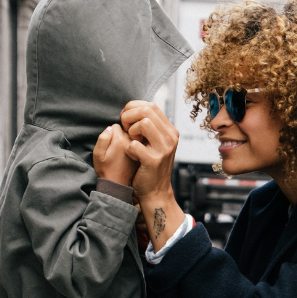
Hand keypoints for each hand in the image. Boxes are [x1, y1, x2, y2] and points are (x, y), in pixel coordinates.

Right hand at [93, 124, 137, 186]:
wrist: (118, 185)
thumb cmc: (105, 169)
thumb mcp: (98, 154)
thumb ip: (103, 138)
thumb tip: (111, 127)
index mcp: (119, 139)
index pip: (116, 126)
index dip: (111, 134)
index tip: (110, 145)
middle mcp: (131, 141)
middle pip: (126, 129)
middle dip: (120, 135)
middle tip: (116, 149)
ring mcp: (139, 146)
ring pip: (133, 136)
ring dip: (128, 141)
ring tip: (122, 153)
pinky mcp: (143, 152)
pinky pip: (139, 143)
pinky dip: (135, 147)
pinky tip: (130, 156)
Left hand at [120, 101, 183, 250]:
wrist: (155, 192)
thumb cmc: (149, 166)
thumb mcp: (155, 143)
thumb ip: (150, 127)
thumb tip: (135, 108)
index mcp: (171, 131)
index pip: (151, 105)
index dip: (133, 108)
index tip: (126, 119)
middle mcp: (171, 138)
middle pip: (146, 110)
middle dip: (129, 116)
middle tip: (125, 129)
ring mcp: (164, 149)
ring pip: (143, 123)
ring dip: (130, 131)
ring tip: (131, 141)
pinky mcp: (154, 160)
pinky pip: (134, 144)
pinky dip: (128, 149)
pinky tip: (132, 155)